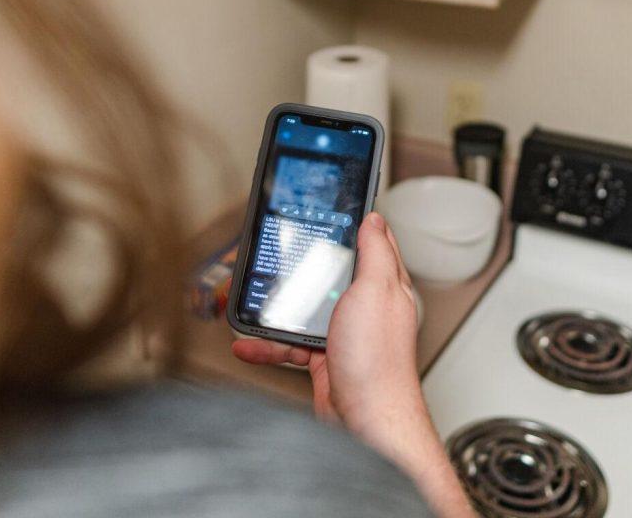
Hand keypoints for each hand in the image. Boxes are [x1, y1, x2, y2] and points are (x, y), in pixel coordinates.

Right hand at [233, 211, 420, 432]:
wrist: (366, 421)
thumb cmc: (378, 362)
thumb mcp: (376, 290)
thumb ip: (375, 253)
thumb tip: (373, 219)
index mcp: (382, 286)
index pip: (369, 244)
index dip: (350, 225)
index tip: (327, 210)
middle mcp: (364, 308)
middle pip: (328, 275)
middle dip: (300, 268)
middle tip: (276, 256)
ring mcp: (343, 333)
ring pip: (303, 310)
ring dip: (275, 309)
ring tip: (250, 301)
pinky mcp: (323, 358)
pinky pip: (288, 343)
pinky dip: (267, 344)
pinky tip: (249, 343)